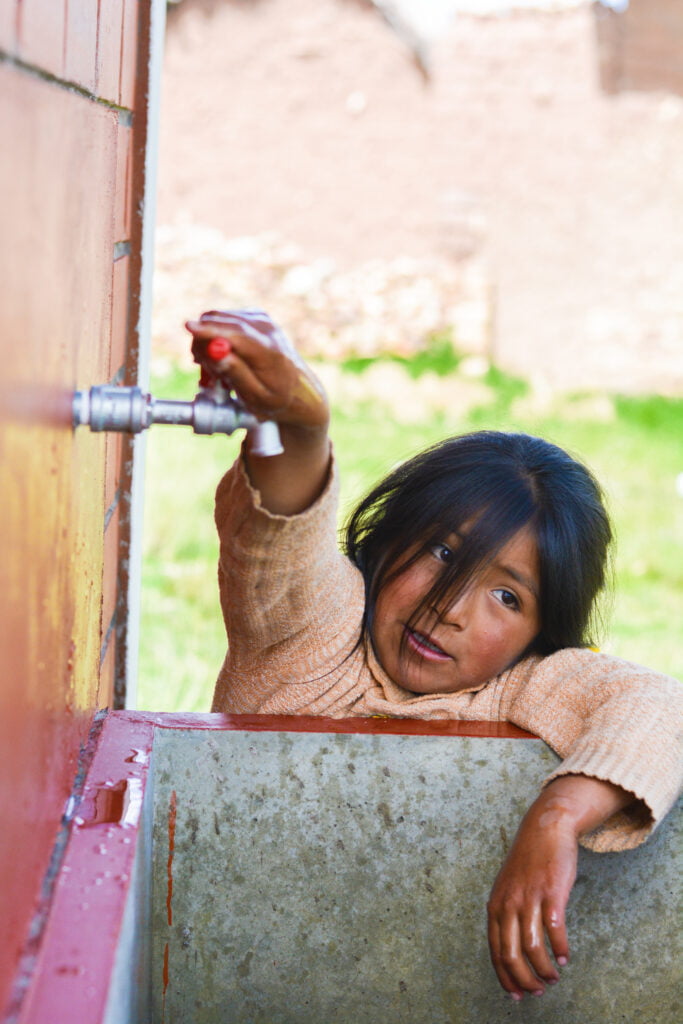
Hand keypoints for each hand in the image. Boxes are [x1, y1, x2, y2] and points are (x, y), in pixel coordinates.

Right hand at [186, 309, 330, 514]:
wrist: (299, 393)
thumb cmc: (276, 400)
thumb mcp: (256, 397)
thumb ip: (236, 374)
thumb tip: (215, 353)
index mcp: (269, 352)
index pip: (236, 334)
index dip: (210, 330)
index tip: (187, 327)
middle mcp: (266, 329)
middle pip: (221, 321)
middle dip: (203, 343)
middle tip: (206, 373)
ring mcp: (262, 320)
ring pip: (218, 320)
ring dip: (208, 343)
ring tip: (217, 372)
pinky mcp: (256, 317)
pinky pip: (224, 320)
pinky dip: (216, 337)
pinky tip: (222, 359)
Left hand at [487, 805, 574, 998]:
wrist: (545, 828)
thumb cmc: (529, 861)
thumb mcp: (508, 887)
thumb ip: (506, 914)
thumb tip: (510, 947)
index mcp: (495, 905)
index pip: (495, 951)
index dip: (505, 977)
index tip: (516, 995)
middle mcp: (508, 903)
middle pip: (511, 954)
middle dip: (524, 980)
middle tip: (537, 992)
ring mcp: (529, 897)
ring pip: (532, 946)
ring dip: (543, 969)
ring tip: (553, 978)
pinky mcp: (551, 892)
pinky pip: (554, 929)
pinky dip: (559, 948)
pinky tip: (565, 958)